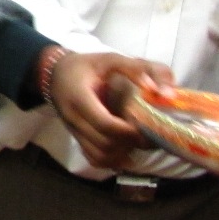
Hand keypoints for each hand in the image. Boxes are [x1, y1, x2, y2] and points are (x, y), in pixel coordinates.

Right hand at [47, 50, 172, 171]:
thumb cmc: (85, 66)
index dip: (126, 130)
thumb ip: (137, 69)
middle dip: (128, 143)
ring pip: (99, 155)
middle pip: (103, 143)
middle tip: (148, 135)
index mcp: (80, 98)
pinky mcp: (77, 139)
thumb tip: (163, 91)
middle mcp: (74, 119)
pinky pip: (93, 158)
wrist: (55, 75)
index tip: (143, 126)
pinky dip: (111, 160)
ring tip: (137, 143)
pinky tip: (124, 152)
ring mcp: (74, 132)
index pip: (103, 123)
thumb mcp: (110, 58)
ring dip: (121, 154)